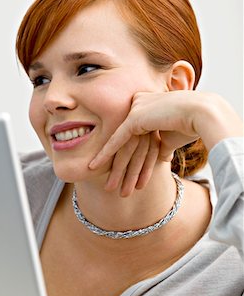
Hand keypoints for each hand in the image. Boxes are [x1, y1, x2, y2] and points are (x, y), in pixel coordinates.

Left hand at [89, 91, 242, 195]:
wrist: (202, 114)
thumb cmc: (190, 126)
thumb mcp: (172, 138)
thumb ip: (162, 146)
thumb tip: (161, 158)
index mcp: (146, 108)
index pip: (133, 139)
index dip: (129, 162)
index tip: (122, 177)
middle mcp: (137, 106)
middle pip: (126, 145)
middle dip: (119, 169)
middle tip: (111, 188)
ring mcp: (134, 110)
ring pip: (121, 146)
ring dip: (116, 170)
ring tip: (110, 189)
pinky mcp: (134, 118)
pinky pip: (116, 141)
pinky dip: (105, 155)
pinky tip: (94, 167)